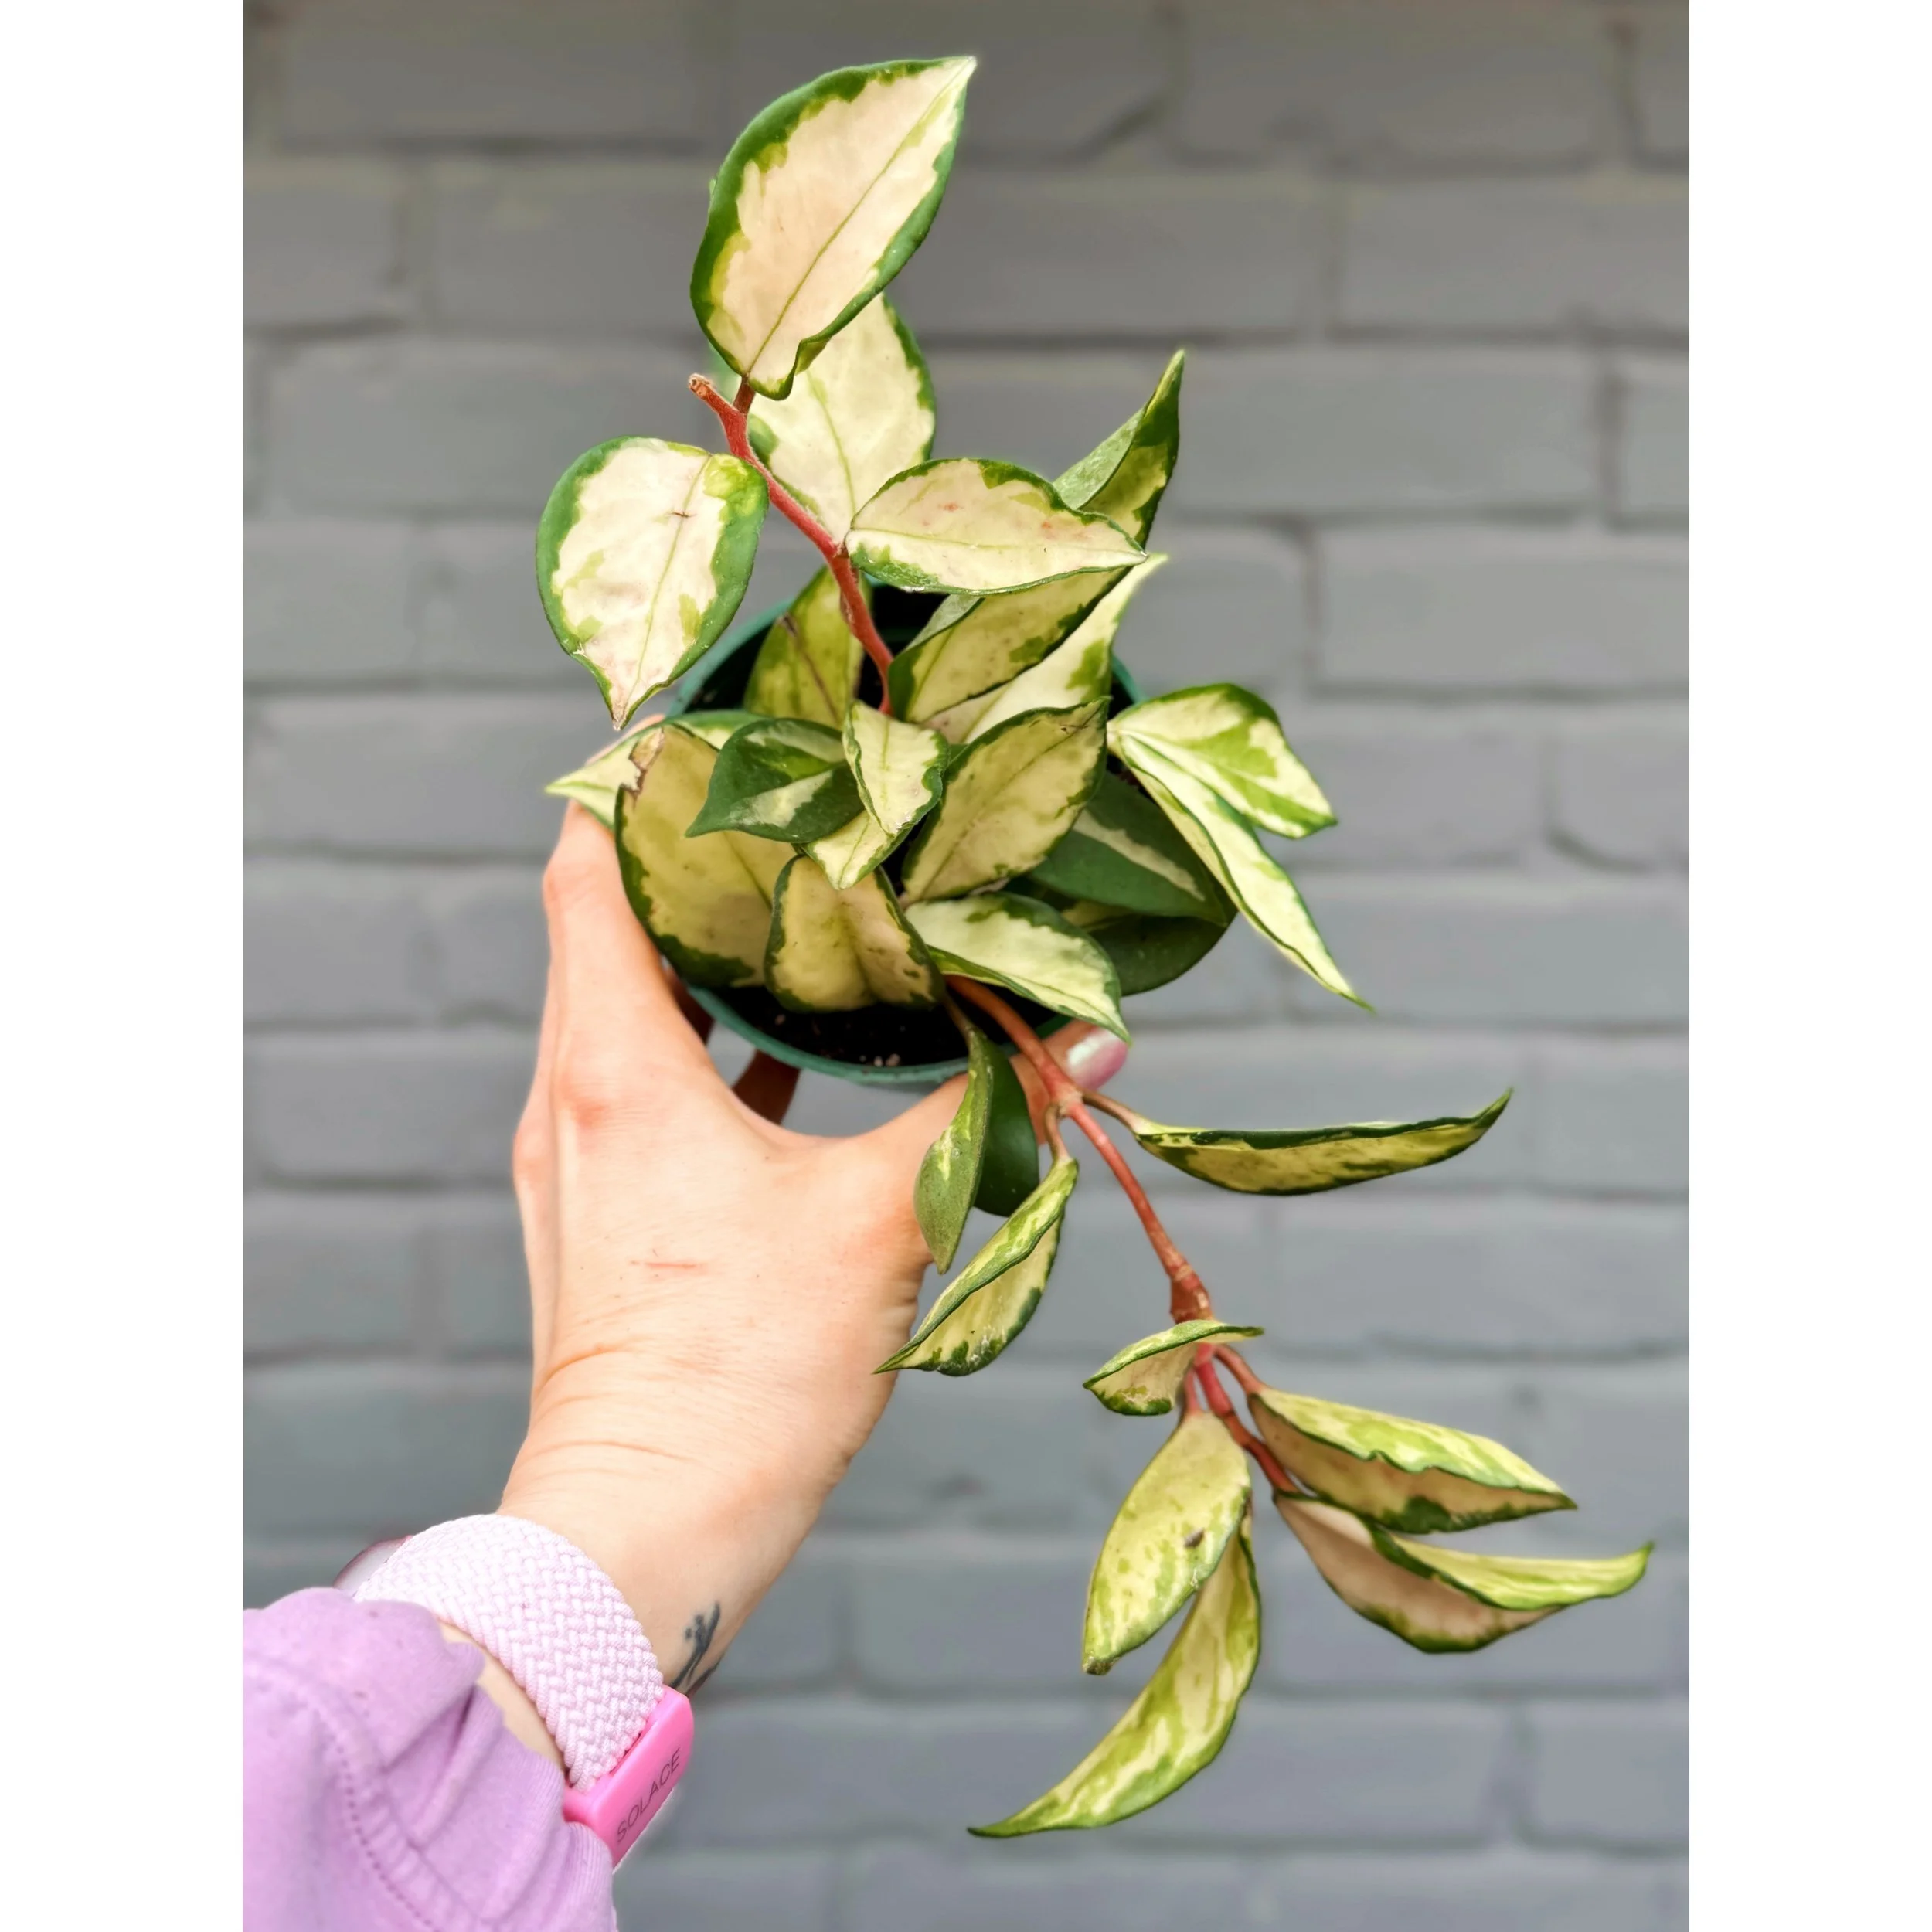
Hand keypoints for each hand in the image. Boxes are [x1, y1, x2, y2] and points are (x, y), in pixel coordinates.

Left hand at [480, 804, 1122, 1759]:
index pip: (585, 869)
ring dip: (694, 956)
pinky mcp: (598, 1215)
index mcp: (615, 1064)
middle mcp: (570, 1096)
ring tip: (792, 908)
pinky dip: (702, 1046)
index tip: (707, 735)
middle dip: (684, 859)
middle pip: (602, 926)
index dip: (632, 787)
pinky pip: (641, 1087)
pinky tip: (788, 1050)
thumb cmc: (747, 1373)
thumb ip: (994, 1116)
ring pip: (621, 1010)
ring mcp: (573, 1160)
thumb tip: (1096, 1043)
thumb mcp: (888, 1220)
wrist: (651, 1527)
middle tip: (786, 806)